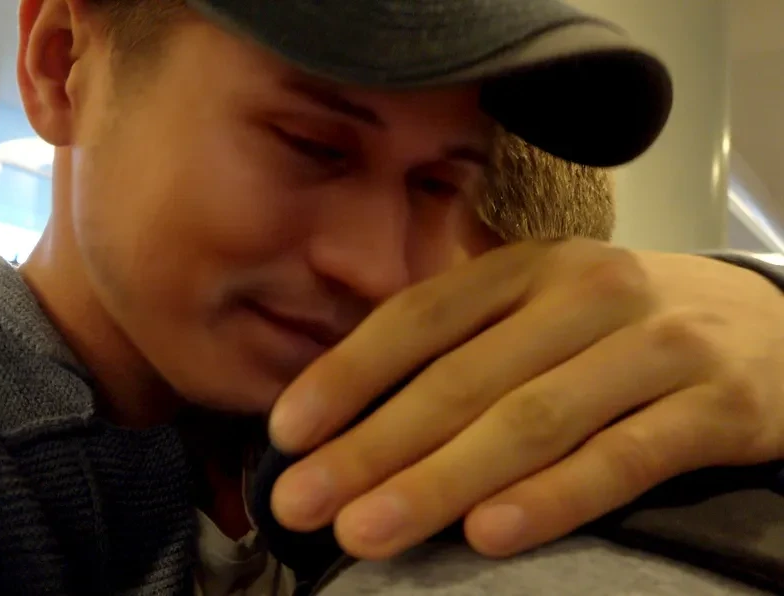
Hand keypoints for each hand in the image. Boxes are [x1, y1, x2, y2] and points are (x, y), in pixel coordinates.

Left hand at [267, 239, 783, 559]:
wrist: (773, 328)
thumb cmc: (624, 329)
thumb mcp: (544, 311)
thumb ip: (465, 345)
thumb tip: (353, 411)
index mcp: (528, 268)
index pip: (418, 317)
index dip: (347, 374)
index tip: (287, 431)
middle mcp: (586, 293)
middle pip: (461, 379)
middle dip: (372, 447)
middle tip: (302, 502)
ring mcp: (654, 346)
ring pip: (531, 420)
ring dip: (439, 481)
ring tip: (367, 532)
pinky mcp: (716, 407)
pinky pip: (624, 458)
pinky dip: (553, 498)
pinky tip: (490, 534)